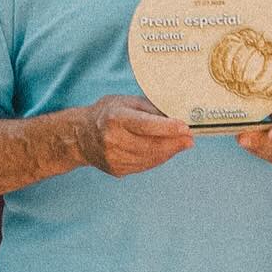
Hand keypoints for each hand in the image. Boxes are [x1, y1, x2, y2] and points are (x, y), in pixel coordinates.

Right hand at [76, 95, 192, 176]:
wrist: (80, 136)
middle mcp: (112, 139)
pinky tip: (165, 151)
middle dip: (175, 143)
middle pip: (151, 145)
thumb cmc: (108, 113)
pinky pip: (145, 165)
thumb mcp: (127, 102)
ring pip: (150, 158)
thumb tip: (178, 116)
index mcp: (115, 118)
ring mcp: (113, 157)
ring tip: (181, 143)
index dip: (168, 128)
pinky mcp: (116, 169)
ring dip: (169, 151)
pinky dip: (158, 158)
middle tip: (190, 138)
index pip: (145, 125)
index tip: (186, 128)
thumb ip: (151, 108)